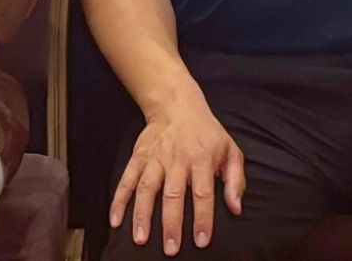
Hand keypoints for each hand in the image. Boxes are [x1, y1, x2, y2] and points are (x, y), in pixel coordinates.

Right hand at [111, 96, 244, 251]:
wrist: (177, 105)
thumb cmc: (207, 133)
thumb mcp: (230, 150)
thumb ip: (236, 180)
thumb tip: (236, 208)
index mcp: (202, 159)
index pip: (203, 193)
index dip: (202, 218)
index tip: (201, 241)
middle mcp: (177, 160)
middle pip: (173, 195)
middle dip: (171, 224)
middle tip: (170, 249)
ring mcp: (155, 158)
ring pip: (147, 189)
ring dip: (142, 215)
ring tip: (140, 239)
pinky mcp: (138, 157)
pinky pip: (127, 180)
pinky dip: (119, 200)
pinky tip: (115, 220)